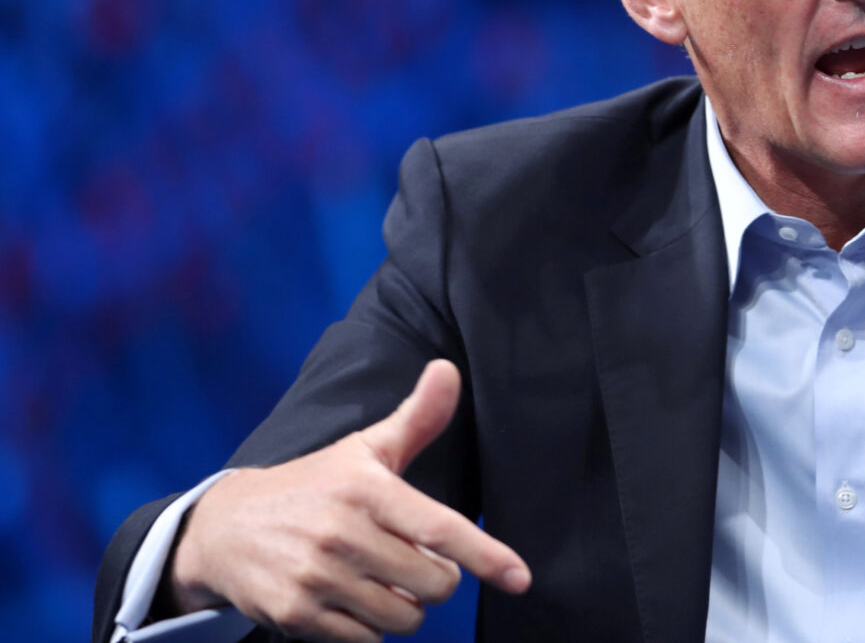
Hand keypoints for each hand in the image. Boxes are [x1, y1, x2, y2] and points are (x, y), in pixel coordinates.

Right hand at [165, 360, 529, 642]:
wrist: (224, 527)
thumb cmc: (313, 486)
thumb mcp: (364, 449)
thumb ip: (416, 418)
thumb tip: (449, 370)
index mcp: (368, 490)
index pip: (440, 529)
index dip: (486, 556)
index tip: (520, 576)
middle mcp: (343, 533)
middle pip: (434, 583)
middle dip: (434, 579)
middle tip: (409, 560)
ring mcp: (318, 577)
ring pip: (404, 618)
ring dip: (404, 607)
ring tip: (379, 581)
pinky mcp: (296, 614)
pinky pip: (366, 642)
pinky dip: (369, 630)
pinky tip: (351, 601)